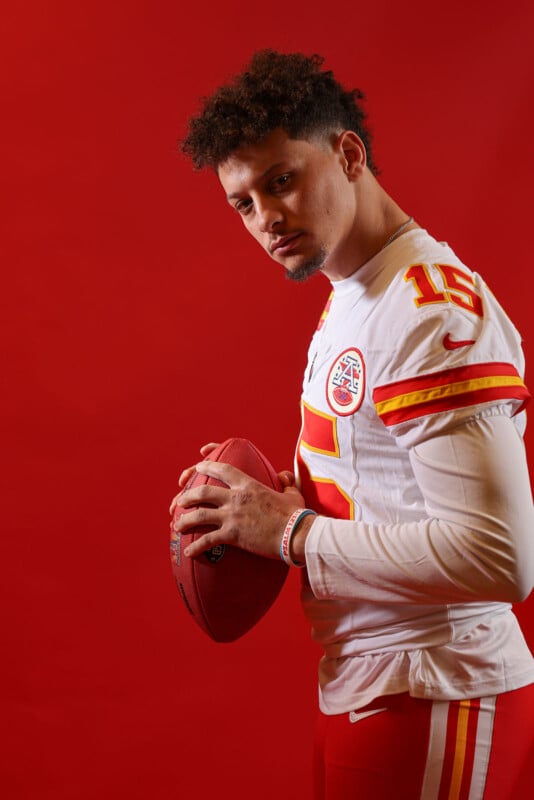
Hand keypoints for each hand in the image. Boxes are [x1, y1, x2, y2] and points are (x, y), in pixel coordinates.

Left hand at [169, 457, 306, 560]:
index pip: (223, 469)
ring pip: (199, 514)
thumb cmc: (296, 515)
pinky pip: (207, 540)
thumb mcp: (291, 494)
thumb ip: (285, 484)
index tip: (197, 466)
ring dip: (184, 520)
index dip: (207, 465)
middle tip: (180, 501)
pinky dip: (195, 547)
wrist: (296, 534)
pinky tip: (188, 552)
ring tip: (176, 525)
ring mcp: (232, 516)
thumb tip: (285, 477)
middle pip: (203, 491)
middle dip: (187, 495)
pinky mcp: (232, 535)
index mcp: (249, 485)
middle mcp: (236, 498)